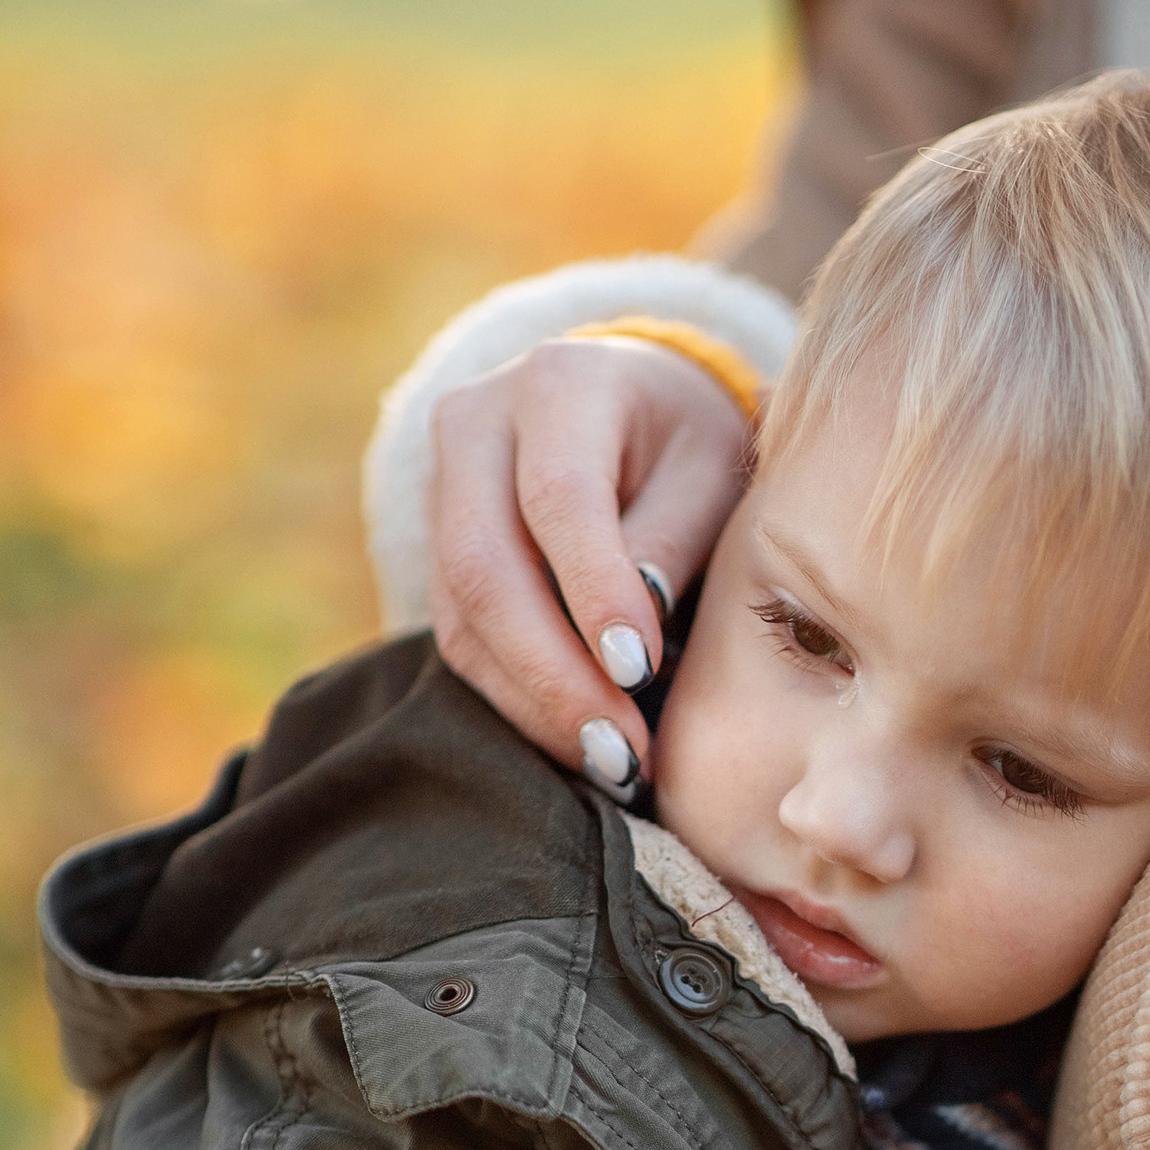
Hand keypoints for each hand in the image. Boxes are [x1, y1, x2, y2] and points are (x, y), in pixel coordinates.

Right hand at [428, 335, 753, 783]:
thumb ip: (676, 538)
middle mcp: (477, 426)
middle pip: (484, 566)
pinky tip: (578, 742)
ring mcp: (443, 490)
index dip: (593, 592)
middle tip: (622, 752)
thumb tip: (632, 644)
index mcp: (558, 384)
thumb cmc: (687, 441)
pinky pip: (463, 640)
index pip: (558, 498)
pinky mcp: (436, 551)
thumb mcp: (713, 466)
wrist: (629, 406)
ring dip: (535, 704)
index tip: (640, 671)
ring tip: (613, 765)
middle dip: (554, 674)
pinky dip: (520, 701)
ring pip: (463, 616)